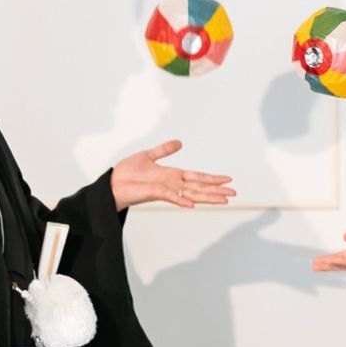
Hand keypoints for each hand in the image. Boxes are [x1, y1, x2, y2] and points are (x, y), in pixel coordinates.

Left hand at [110, 139, 235, 211]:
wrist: (111, 184)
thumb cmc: (127, 173)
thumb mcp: (148, 156)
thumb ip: (164, 150)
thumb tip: (179, 143)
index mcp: (171, 175)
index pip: (197, 177)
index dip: (212, 178)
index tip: (227, 179)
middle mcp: (172, 184)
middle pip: (199, 187)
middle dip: (216, 190)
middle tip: (234, 193)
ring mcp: (165, 190)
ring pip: (191, 194)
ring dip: (207, 197)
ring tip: (223, 200)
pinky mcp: (155, 193)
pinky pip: (172, 196)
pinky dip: (182, 200)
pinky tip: (194, 204)